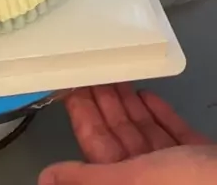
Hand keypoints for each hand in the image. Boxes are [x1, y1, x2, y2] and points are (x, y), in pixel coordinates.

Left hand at [39, 84, 215, 184]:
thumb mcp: (131, 180)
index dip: (83, 115)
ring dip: (128, 103)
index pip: (96, 147)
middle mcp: (149, 179)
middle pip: (118, 137)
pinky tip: (148, 94)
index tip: (72, 86)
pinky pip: (173, 133)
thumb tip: (47, 178)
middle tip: (92, 71)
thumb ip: (89, 178)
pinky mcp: (197, 157)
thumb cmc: (188, 183)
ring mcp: (176, 171)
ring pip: (143, 132)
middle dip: (104, 104)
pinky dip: (159, 113)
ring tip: (115, 75)